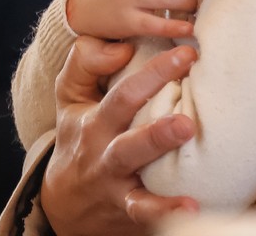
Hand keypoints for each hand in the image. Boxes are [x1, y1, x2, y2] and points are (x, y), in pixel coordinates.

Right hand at [42, 36, 198, 235]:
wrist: (63, 201)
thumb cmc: (79, 136)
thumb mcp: (71, 99)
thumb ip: (87, 62)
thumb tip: (122, 45)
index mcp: (95, 119)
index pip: (125, 92)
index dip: (154, 72)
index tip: (188, 53)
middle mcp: (103, 147)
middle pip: (126, 130)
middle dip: (156, 123)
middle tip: (188, 115)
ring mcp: (114, 178)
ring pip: (131, 163)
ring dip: (158, 148)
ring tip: (187, 134)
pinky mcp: (124, 206)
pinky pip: (142, 210)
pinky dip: (165, 210)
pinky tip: (192, 206)